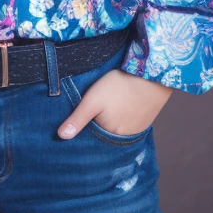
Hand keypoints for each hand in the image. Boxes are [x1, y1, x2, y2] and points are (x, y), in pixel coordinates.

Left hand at [57, 68, 172, 139]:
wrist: (151, 74)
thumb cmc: (119, 86)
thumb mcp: (93, 100)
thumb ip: (78, 119)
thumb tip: (61, 137)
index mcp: (109, 135)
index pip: (92, 136)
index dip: (86, 125)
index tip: (84, 114)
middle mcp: (124, 138)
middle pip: (105, 132)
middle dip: (99, 123)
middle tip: (99, 106)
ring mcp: (136, 130)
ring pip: (117, 128)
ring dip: (112, 120)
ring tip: (110, 105)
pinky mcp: (145, 121)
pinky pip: (129, 123)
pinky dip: (123, 116)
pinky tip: (121, 105)